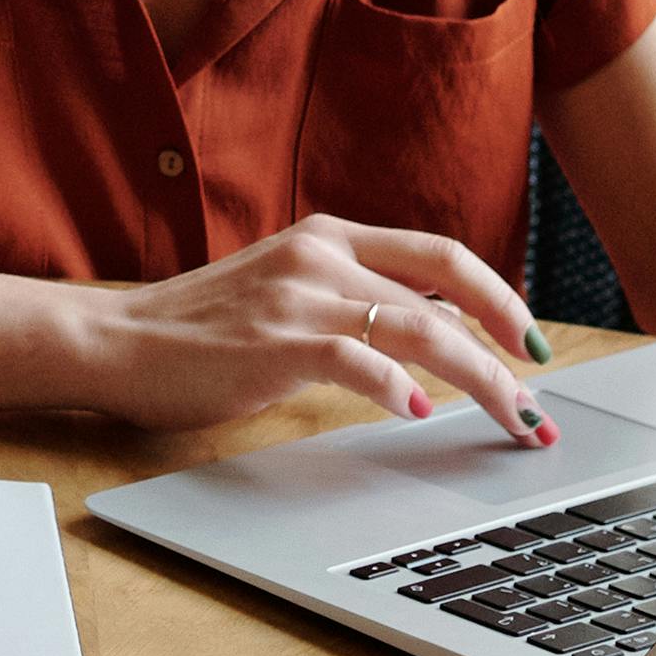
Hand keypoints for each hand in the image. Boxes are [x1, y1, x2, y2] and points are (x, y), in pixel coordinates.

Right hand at [66, 213, 546, 439]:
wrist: (116, 341)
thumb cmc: (199, 329)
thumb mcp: (284, 292)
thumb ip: (349, 300)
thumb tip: (429, 337)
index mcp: (328, 237)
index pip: (441, 255)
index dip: (499, 295)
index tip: (532, 339)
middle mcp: (321, 256)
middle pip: (448, 292)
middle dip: (508, 345)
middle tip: (540, 393)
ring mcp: (299, 297)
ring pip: (421, 331)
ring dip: (481, 380)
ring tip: (511, 418)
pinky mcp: (277, 342)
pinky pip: (358, 361)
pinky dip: (397, 389)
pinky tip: (421, 413)